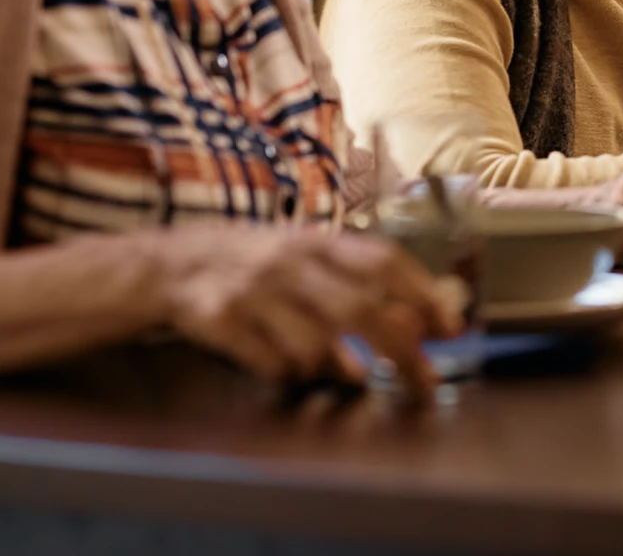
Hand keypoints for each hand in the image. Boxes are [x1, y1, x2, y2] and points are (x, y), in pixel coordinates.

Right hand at [149, 225, 460, 394]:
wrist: (172, 263)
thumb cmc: (257, 264)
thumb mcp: (306, 259)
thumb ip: (356, 283)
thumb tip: (416, 325)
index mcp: (316, 241)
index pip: (383, 260)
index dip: (422, 293)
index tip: (450, 326)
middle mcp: (288, 261)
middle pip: (359, 308)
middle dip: (400, 348)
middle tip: (425, 380)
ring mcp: (253, 291)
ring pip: (315, 346)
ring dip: (332, 367)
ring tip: (330, 364)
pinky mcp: (220, 320)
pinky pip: (271, 364)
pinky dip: (287, 372)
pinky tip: (281, 360)